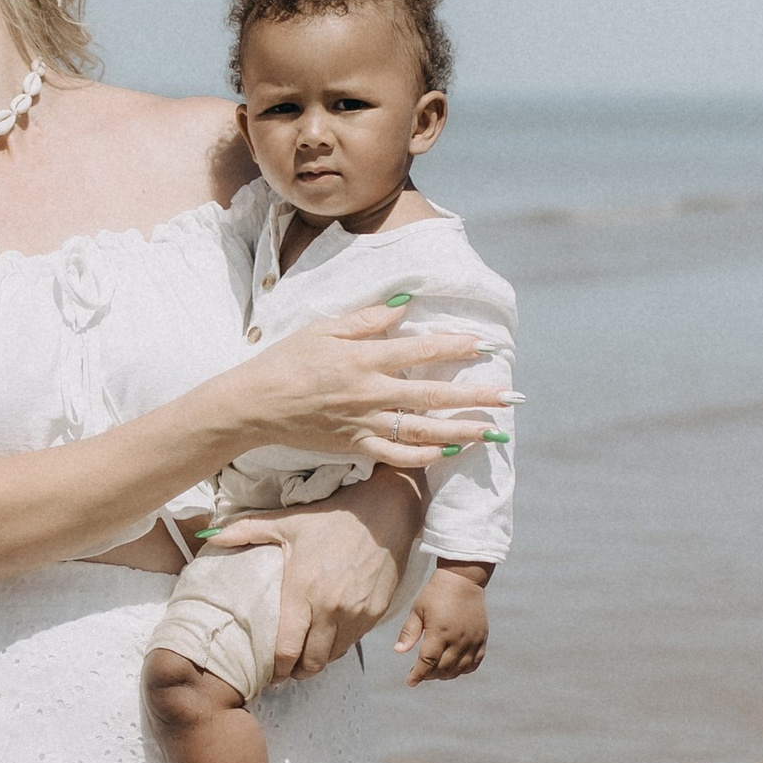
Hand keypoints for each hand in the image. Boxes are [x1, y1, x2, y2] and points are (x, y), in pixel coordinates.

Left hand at [205, 473, 421, 676]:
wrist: (384, 512)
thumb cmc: (332, 517)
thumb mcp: (287, 522)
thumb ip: (246, 530)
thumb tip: (211, 535)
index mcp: (302, 590)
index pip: (287, 648)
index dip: (278, 669)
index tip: (271, 674)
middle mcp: (330, 608)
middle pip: (312, 661)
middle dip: (297, 672)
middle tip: (288, 672)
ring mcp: (356, 613)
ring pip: (334, 656)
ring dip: (319, 662)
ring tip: (307, 659)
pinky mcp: (376, 613)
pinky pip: (354, 642)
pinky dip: (340, 647)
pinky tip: (330, 640)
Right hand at [227, 305, 511, 471]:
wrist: (254, 405)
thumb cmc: (285, 361)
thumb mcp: (322, 329)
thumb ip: (365, 321)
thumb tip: (403, 307)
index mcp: (363, 360)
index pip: (420, 351)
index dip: (454, 347)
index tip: (483, 345)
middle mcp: (370, 394)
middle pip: (432, 395)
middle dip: (474, 395)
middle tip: (509, 397)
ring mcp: (364, 424)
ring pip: (423, 430)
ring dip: (460, 430)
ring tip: (491, 430)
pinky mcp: (355, 446)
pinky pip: (397, 455)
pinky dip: (425, 456)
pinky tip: (448, 451)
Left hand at [394, 565, 489, 683]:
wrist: (463, 579)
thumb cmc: (436, 593)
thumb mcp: (418, 610)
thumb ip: (409, 632)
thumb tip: (398, 651)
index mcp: (439, 632)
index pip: (428, 662)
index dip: (418, 674)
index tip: (410, 682)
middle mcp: (458, 639)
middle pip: (443, 668)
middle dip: (430, 675)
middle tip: (421, 673)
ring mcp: (472, 640)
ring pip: (460, 669)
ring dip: (446, 675)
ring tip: (436, 672)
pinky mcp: (481, 638)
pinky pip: (475, 662)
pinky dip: (463, 669)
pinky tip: (454, 668)